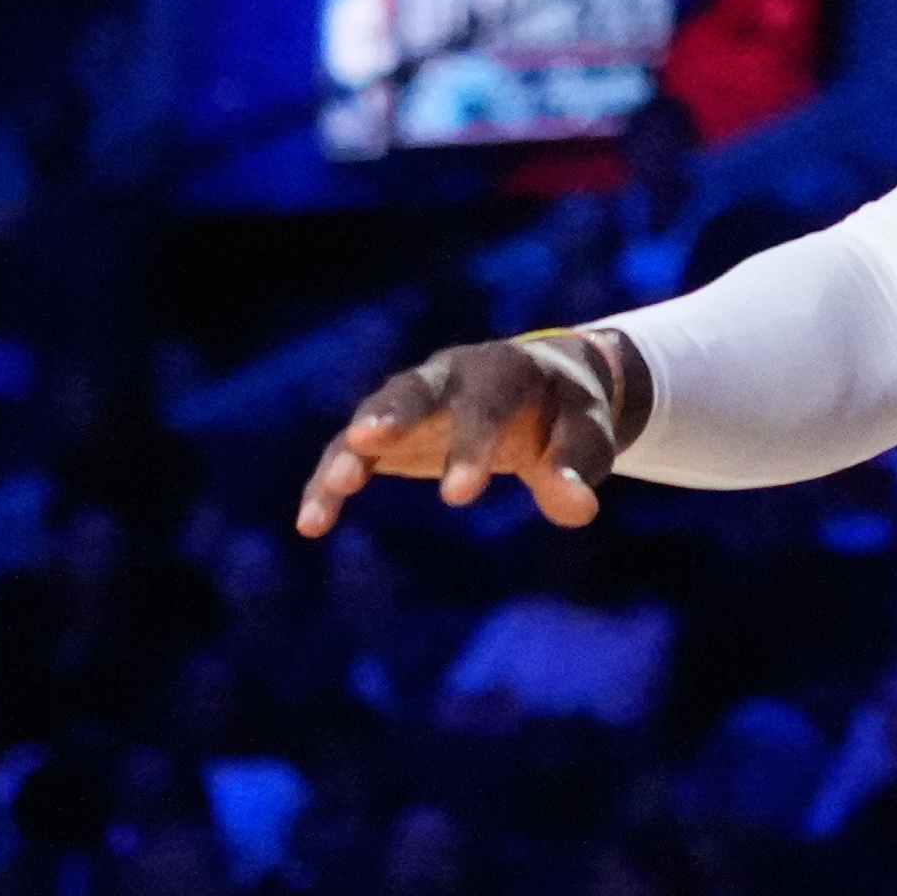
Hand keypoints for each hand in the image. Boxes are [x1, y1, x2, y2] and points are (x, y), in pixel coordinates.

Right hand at [296, 329, 637, 536]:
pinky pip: (350, 453)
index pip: (484, 406)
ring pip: (372, 418)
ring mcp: (414, 401)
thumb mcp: (585, 438)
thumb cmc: (568, 415)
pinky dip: (329, 483)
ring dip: (350, 451)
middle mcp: (450, 377)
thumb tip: (576, 508)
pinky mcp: (388, 432)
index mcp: (504, 371)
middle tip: (367, 441)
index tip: (458, 497)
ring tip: (335, 488)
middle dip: (392, 414)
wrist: (546, 386)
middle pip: (414, 390)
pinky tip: (310, 524)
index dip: (470, 447)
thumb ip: (576, 468)